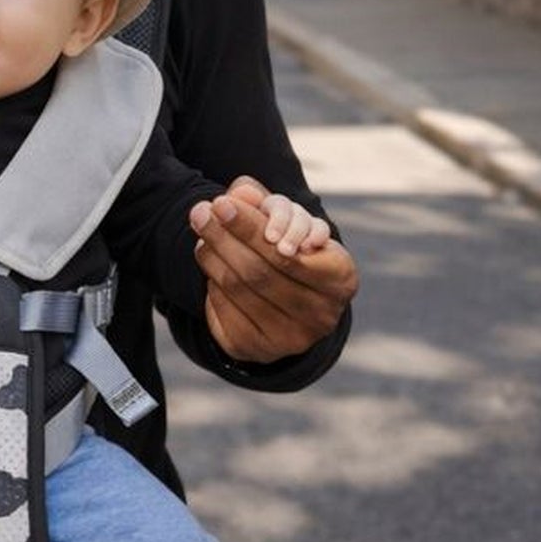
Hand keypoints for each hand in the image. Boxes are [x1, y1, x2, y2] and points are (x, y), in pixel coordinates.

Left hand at [190, 176, 357, 365]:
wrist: (287, 303)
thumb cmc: (288, 250)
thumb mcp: (285, 222)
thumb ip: (264, 202)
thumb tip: (240, 191)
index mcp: (341, 278)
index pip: (286, 251)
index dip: (251, 226)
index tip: (221, 202)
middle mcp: (322, 316)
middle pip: (259, 271)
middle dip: (224, 236)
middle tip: (199, 211)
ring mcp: (291, 338)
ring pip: (238, 288)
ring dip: (212, 255)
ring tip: (200, 230)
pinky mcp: (258, 350)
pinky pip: (223, 310)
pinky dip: (210, 281)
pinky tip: (208, 261)